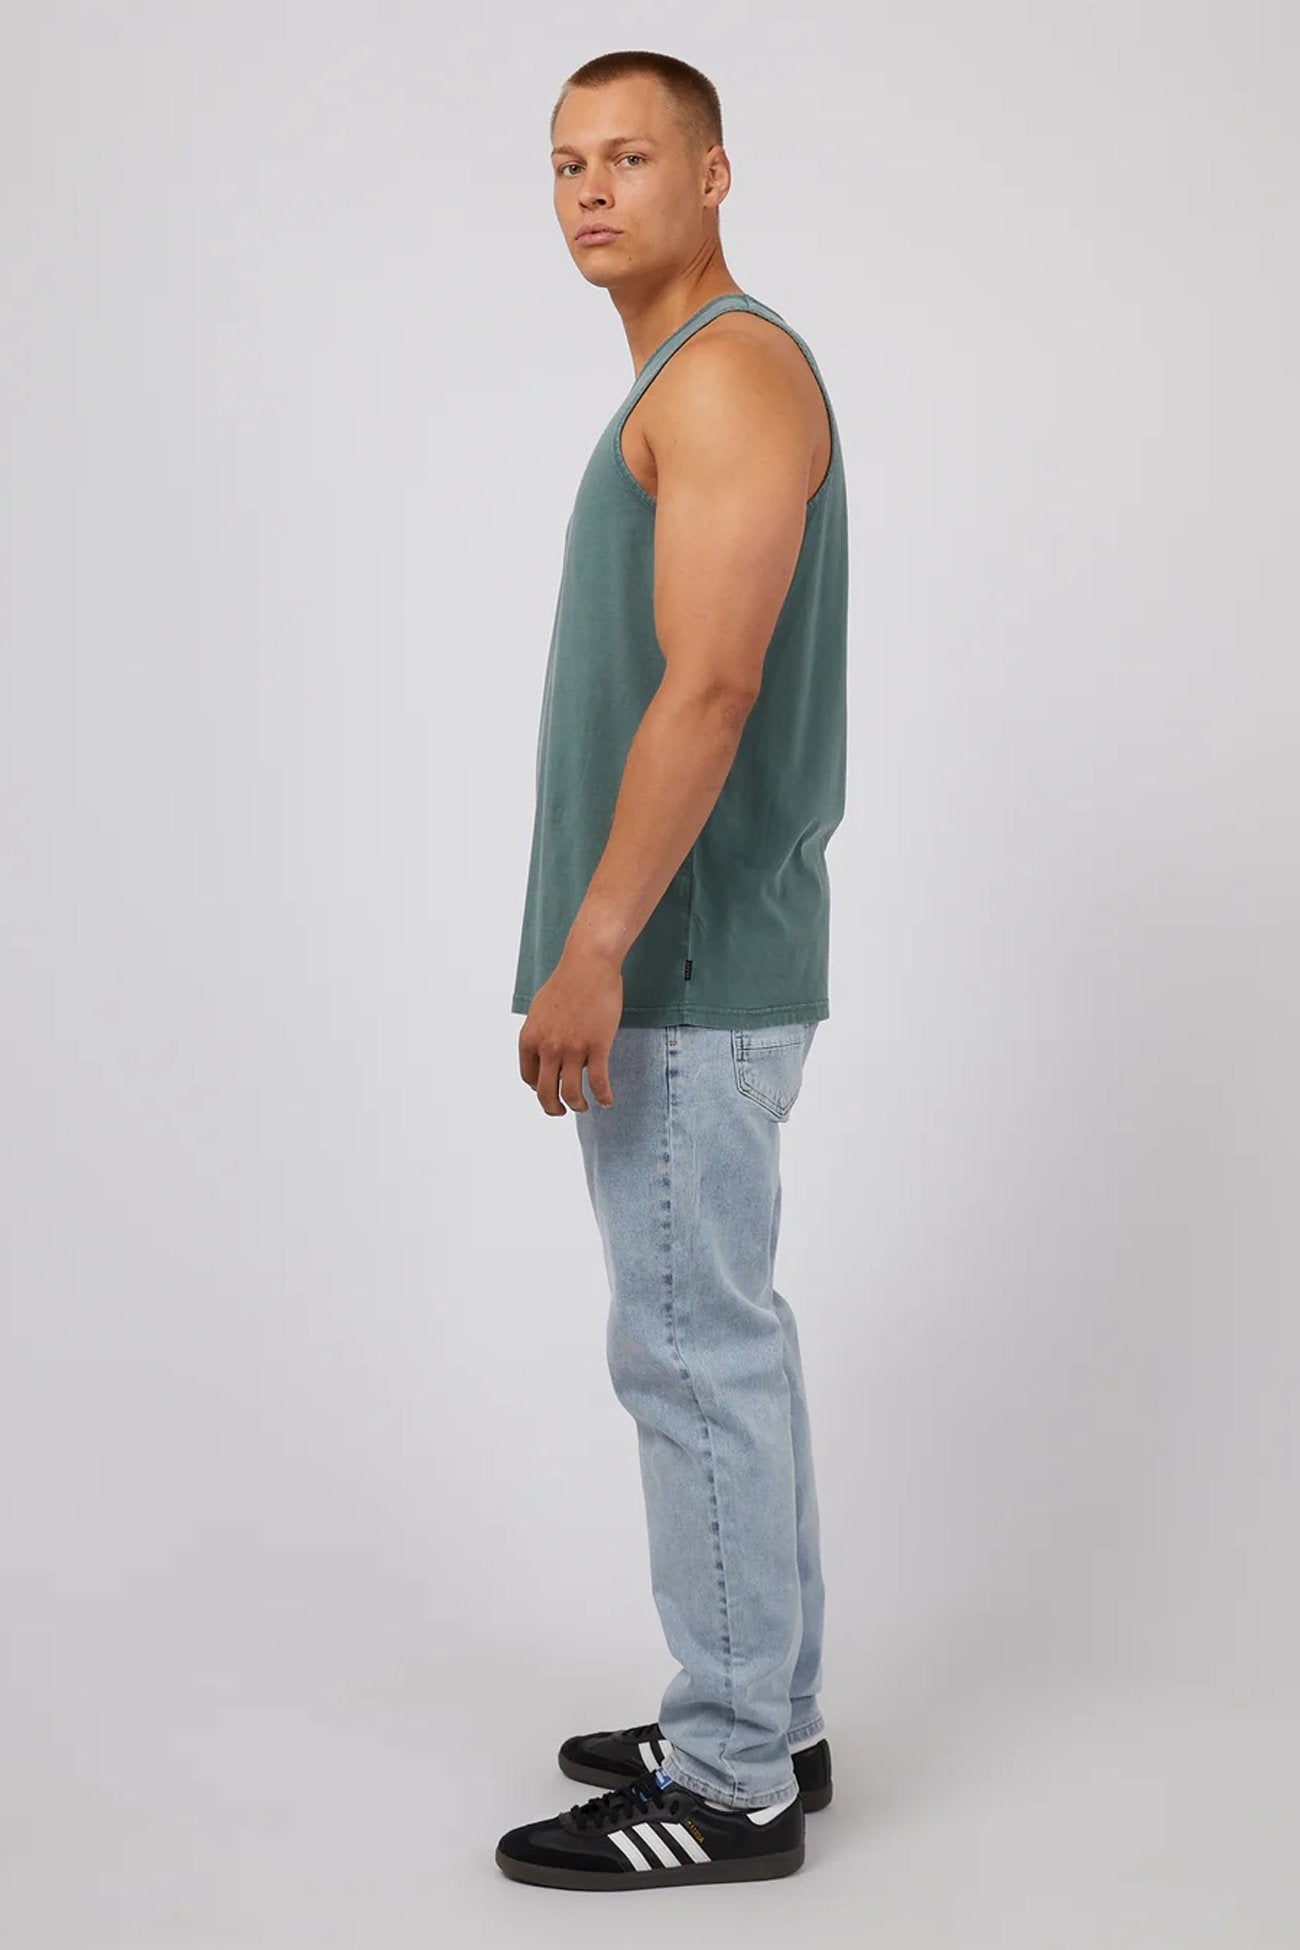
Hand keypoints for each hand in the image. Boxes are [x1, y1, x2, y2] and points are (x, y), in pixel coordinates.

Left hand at [518, 946, 620, 1114]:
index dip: (538, 1089)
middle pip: (545, 1092)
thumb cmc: (567, 983)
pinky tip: (607, 1101)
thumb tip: (541, 1052)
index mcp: (530, 1038)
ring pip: (571, 1093)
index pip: (528, 1077)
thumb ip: (539, 1034)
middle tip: (560, 1111)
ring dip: (577, 1106)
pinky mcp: (597, 1047)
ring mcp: (572, 1049)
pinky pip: (599, 1082)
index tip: (549, 1090)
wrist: (588, 965)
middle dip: (552, 1108)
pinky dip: (603, 1097)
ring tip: (584, 1107)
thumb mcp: (540, 1010)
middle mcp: (548, 1047)